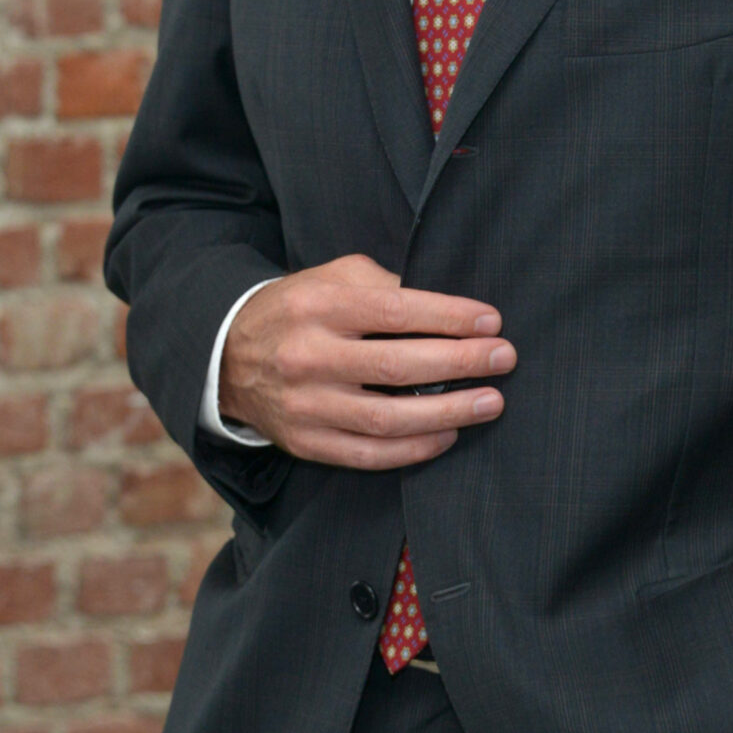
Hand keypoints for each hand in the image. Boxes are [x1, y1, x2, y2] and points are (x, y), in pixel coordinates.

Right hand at [218, 253, 514, 470]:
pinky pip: (367, 454)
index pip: (395, 310)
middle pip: (396, 365)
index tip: (492, 322)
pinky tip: (448, 434)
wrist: (227, 355)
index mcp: (318, 306)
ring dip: (448, 411)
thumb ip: (383, 285)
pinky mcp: (304, 442)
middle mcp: (308, 356)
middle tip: (505, 359)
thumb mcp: (332, 278)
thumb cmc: (298, 309)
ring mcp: (305, 405)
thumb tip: (450, 309)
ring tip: (491, 401)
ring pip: (387, 419)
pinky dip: (414, 449)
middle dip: (460, 362)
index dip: (449, 317)